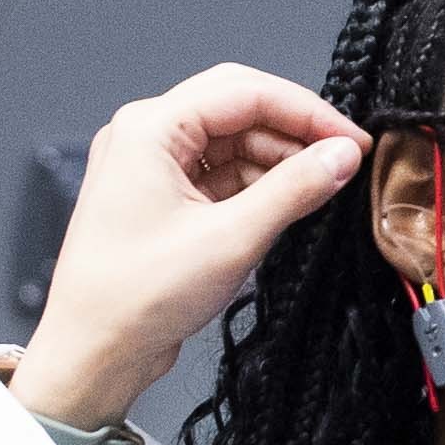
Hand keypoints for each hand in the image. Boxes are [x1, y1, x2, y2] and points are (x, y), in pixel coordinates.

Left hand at [14, 67, 368, 429]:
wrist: (93, 353)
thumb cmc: (135, 298)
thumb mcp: (231, 239)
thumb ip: (294, 190)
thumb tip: (341, 156)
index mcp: (149, 129)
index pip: (245, 91)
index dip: (307, 112)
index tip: (351, 141)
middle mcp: (146, 137)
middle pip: (239, 109)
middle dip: (295, 132)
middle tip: (344, 158)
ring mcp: (152, 168)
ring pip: (233, 141)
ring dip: (279, 160)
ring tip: (321, 188)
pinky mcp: (163, 199)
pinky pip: (221, 173)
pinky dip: (258, 185)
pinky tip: (289, 203)